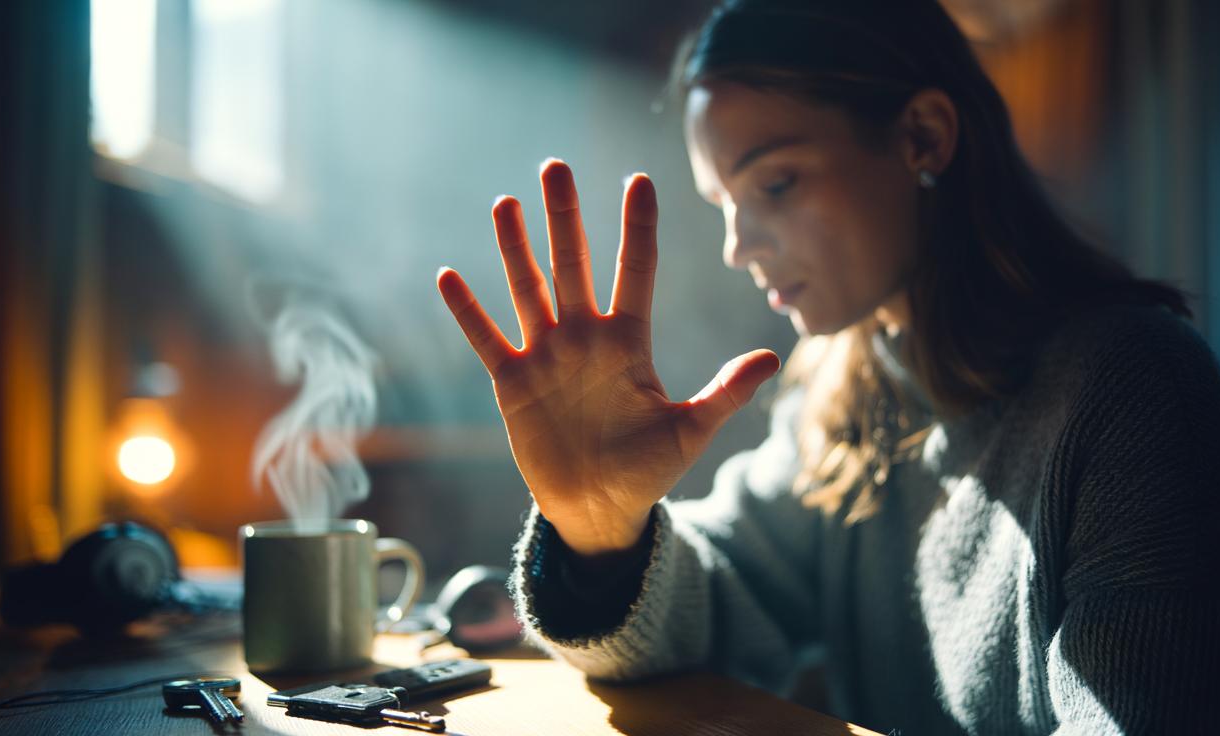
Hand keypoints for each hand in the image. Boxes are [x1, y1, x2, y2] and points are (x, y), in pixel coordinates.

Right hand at [436, 160, 779, 555]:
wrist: (599, 508)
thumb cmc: (647, 469)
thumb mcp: (689, 432)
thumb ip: (725, 394)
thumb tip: (771, 357)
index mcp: (629, 341)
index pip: (636, 270)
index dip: (637, 226)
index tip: (639, 180)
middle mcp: (585, 337)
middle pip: (573, 264)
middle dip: (564, 216)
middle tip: (556, 166)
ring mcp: (546, 355)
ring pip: (528, 289)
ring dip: (515, 248)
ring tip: (506, 202)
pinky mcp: (512, 383)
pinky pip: (486, 339)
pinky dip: (467, 311)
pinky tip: (449, 276)